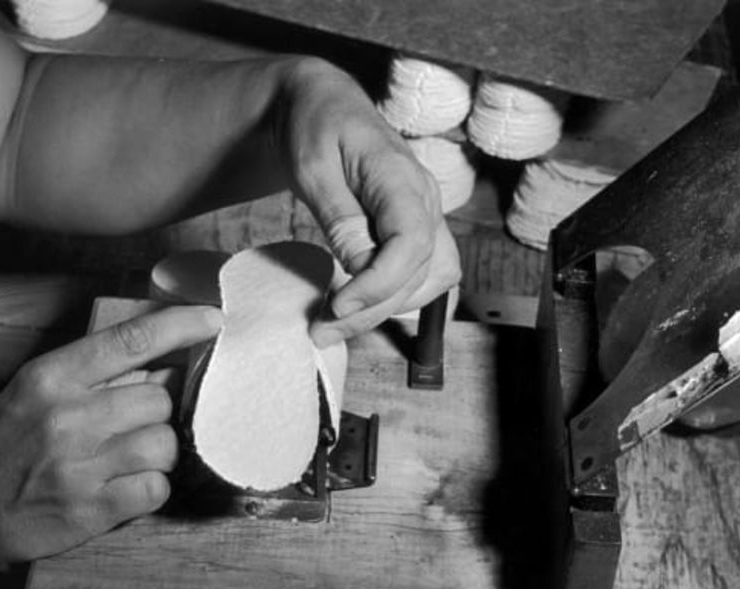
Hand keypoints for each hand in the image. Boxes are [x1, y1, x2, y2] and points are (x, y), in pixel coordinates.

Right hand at [0, 304, 223, 582]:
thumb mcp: (25, 396)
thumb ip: (84, 378)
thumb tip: (153, 366)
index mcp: (50, 377)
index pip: (131, 340)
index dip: (181, 326)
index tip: (213, 320)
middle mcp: (68, 416)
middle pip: (161, 399)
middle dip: (159, 414)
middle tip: (134, 428)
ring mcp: (81, 465)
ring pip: (165, 445)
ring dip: (158, 455)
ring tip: (127, 462)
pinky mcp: (93, 510)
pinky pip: (156, 489)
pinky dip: (150, 490)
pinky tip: (125, 490)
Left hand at [272, 58, 460, 345]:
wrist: (323, 107)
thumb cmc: (314, 129)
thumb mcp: (312, 168)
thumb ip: (340, 218)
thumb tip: (361, 267)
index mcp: (400, 176)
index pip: (411, 242)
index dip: (379, 284)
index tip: (337, 305)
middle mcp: (424, 198)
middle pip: (417, 272)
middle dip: (370, 310)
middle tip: (319, 330)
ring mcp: (426, 216)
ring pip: (428, 282)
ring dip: (384, 312)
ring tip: (333, 325)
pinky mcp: (417, 232)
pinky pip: (423, 278)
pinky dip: (395, 300)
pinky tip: (358, 309)